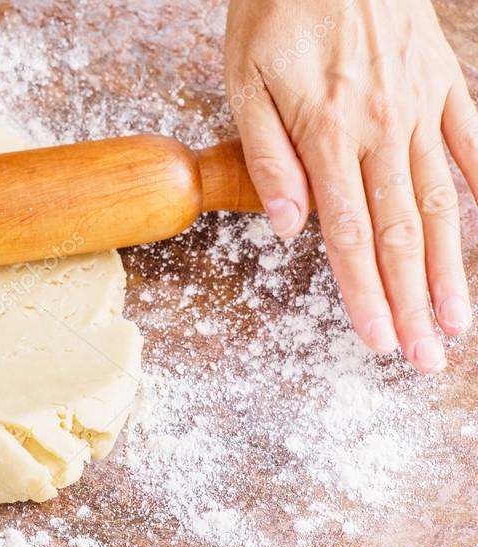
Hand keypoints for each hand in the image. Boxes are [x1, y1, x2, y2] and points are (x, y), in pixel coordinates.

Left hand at [225, 0, 477, 372]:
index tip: (379, 342)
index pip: (348, 235)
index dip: (364, 295)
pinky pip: (476, 141)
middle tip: (426, 358)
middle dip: (412, 302)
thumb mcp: (245, 79)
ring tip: (459, 320)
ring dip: (450, 268)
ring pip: (442, 202)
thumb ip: (267, 156)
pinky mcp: (445, 82)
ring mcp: (422, 106)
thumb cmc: (277, 10)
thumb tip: (285, 228)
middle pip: (400, 234)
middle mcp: (383, 129)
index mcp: (328, 135)